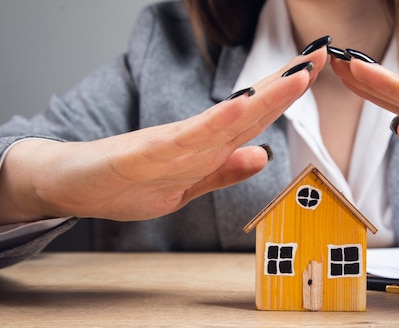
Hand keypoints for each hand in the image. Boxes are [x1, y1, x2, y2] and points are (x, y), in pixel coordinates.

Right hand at [0, 50, 326, 223]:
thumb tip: (263, 156)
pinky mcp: (144, 154)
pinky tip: (242, 106)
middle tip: (320, 56)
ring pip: (226, 118)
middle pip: (248, 108)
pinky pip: (187, 138)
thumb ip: (222, 171)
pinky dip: (217, 122)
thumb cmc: (123, 183)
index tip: (313, 72)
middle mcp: (194, 138)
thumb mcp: (186, 187)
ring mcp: (170, 144)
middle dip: (286, 82)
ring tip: (298, 74)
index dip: (285, 95)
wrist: (66, 184)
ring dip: (265, 96)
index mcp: (205, 146)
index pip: (252, 117)